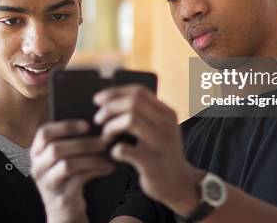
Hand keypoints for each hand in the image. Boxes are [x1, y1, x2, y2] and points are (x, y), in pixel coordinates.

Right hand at [30, 120, 114, 222]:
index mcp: (36, 152)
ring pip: (67, 165)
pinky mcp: (61, 196)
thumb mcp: (60, 158)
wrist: (64, 208)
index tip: (87, 125)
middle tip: (104, 141)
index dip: (65, 126)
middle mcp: (38, 167)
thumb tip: (94, 123)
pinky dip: (96, 171)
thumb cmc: (66, 176)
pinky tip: (108, 167)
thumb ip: (68, 141)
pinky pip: (79, 179)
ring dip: (91, 158)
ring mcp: (48, 183)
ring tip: (107, 155)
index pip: (44, 133)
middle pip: (56, 149)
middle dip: (83, 143)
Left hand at [94, 85, 203, 214]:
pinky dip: (114, 150)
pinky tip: (114, 155)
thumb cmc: (162, 153)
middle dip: (109, 108)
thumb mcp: (162, 129)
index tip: (98, 99)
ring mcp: (160, 143)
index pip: (139, 91)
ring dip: (110, 127)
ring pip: (129, 120)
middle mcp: (166, 125)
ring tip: (105, 137)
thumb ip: (146, 114)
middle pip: (133, 102)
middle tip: (98, 119)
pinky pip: (124, 149)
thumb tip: (110, 101)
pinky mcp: (151, 162)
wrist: (179, 184)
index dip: (115, 92)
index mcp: (167, 113)